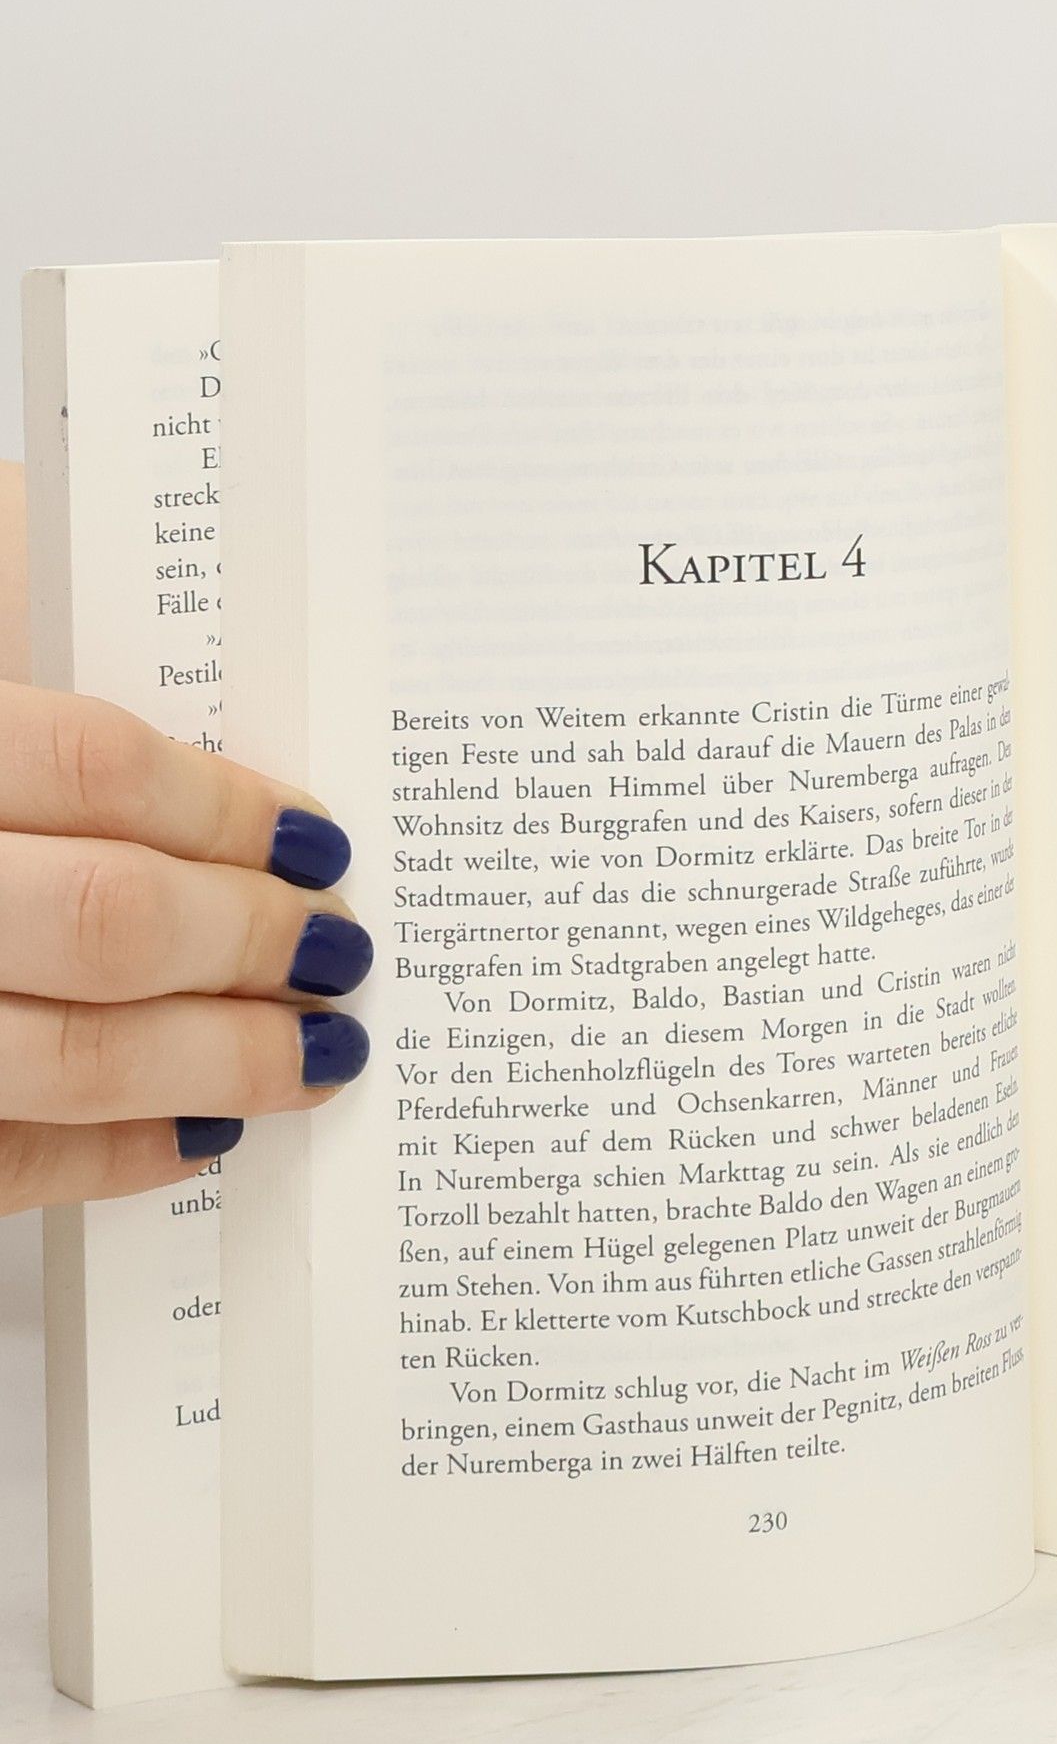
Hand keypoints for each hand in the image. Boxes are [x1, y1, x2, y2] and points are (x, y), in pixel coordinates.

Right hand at [0, 461, 369, 1214]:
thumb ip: (14, 589)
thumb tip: (141, 579)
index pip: (93, 765)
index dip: (226, 807)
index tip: (317, 838)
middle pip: (107, 920)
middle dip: (250, 939)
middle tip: (337, 948)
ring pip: (71, 1060)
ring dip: (222, 1061)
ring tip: (317, 1053)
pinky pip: (5, 1163)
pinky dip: (116, 1156)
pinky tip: (200, 1132)